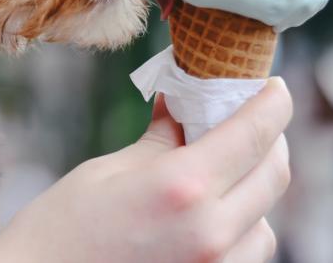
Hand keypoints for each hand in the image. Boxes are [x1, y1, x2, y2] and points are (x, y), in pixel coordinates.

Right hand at [0, 79, 291, 262]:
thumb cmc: (58, 229)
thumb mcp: (106, 172)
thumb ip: (160, 141)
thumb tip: (183, 106)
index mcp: (181, 188)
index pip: (254, 133)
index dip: (271, 102)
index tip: (270, 86)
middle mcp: (210, 231)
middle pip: (273, 174)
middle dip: (266, 139)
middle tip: (243, 120)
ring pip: (266, 218)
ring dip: (253, 186)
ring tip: (220, 170)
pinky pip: (248, 251)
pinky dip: (241, 224)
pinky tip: (208, 211)